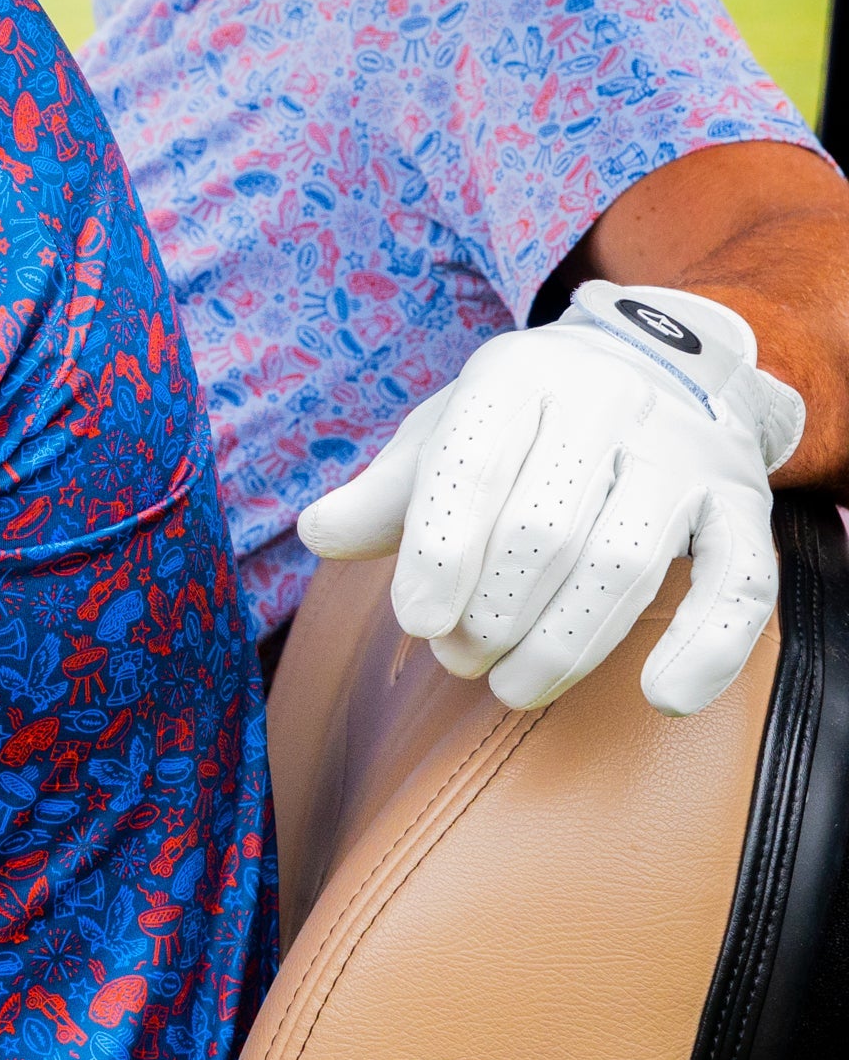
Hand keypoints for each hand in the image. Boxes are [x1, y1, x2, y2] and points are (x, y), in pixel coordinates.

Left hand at [299, 282, 804, 714]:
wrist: (655, 363)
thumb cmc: (525, 420)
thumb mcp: (449, 430)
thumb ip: (389, 489)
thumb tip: (318, 532)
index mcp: (520, 375)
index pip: (474, 463)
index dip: (441, 550)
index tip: (417, 623)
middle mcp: (607, 401)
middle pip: (546, 527)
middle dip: (493, 611)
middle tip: (457, 657)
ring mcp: (682, 454)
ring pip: (626, 561)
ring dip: (564, 643)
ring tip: (511, 686)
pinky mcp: (742, 502)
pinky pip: (740, 582)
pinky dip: (709, 646)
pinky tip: (662, 696)